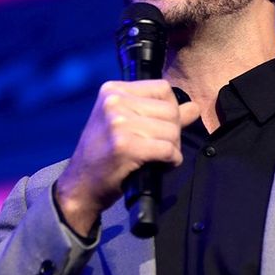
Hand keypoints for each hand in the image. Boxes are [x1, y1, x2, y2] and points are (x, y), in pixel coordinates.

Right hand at [55, 79, 199, 236]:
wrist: (80, 186)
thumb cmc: (104, 154)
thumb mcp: (127, 125)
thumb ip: (162, 114)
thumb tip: (195, 107)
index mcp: (113, 90)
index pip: (163, 88)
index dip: (171, 109)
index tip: (161, 127)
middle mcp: (114, 102)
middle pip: (170, 110)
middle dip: (174, 132)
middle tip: (160, 148)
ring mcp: (118, 123)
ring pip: (171, 130)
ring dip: (173, 148)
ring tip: (158, 157)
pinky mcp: (124, 146)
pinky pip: (167, 149)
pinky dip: (171, 161)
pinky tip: (160, 165)